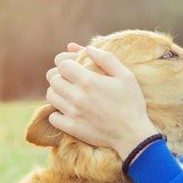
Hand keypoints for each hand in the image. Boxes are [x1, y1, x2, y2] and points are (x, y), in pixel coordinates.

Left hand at [45, 43, 158, 159]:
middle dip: (60, 75)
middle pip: (52, 79)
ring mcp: (72, 113)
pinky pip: (52, 117)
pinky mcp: (71, 128)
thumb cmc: (131, 103)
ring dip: (57, 92)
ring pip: (50, 96)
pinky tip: (69, 110)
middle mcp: (76, 96)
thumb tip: (88, 48)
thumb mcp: (125, 75)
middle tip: (71, 79)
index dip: (67, 62)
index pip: (62, 64)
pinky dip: (57, 112)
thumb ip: (106, 59)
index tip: (75, 66)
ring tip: (69, 93)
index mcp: (88, 81)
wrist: (132, 134)